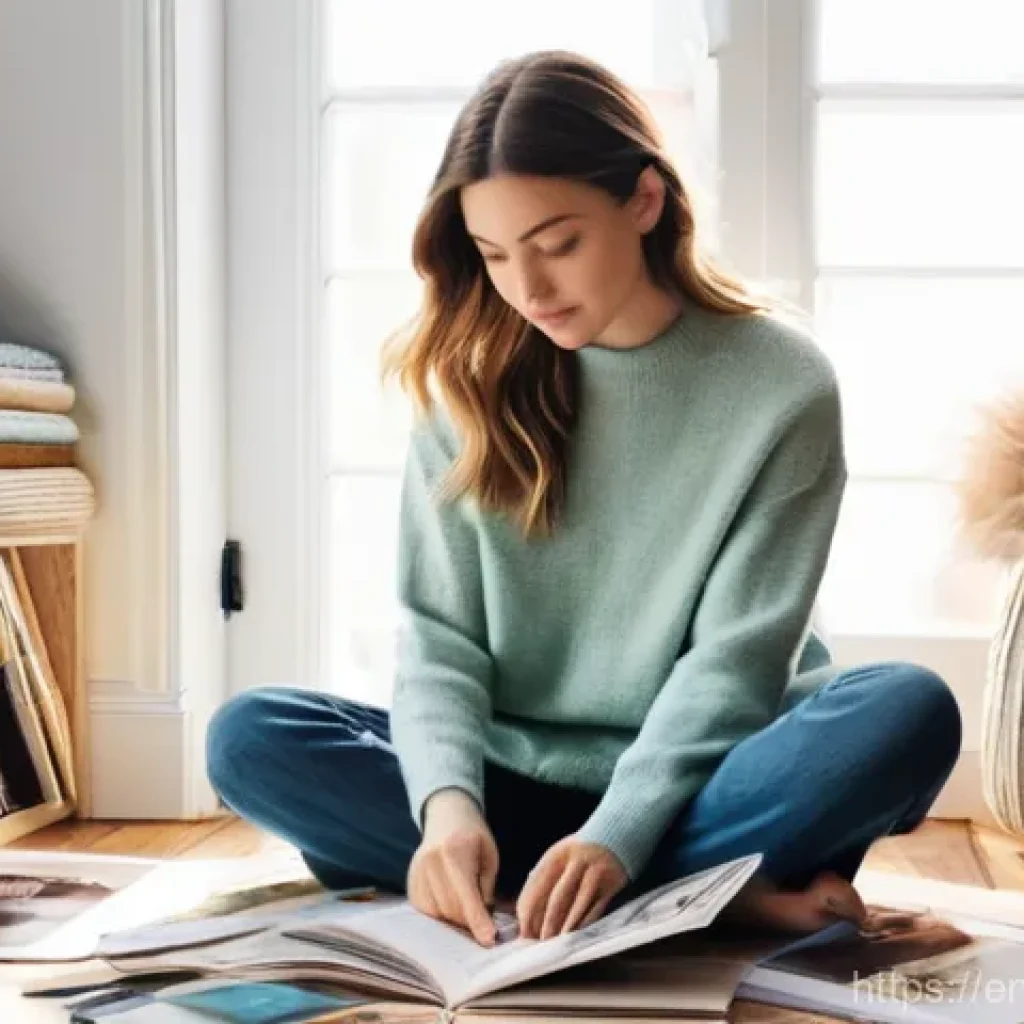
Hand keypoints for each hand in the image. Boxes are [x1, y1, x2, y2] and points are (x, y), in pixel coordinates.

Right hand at [407, 789, 499, 946]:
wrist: (446, 817)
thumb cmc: (473, 837)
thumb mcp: (489, 856)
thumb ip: (486, 888)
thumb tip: (486, 924)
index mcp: (454, 851)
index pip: (466, 895)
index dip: (478, 921)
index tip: (489, 941)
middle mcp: (430, 862)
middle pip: (451, 909)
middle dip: (469, 921)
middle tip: (484, 921)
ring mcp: (417, 873)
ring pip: (437, 914)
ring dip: (455, 920)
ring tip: (468, 909)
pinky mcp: (410, 884)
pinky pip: (426, 912)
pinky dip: (441, 915)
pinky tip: (451, 905)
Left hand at [517, 836, 627, 939]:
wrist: (616, 833)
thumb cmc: (581, 850)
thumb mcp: (561, 853)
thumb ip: (545, 875)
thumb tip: (526, 906)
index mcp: (558, 854)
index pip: (537, 884)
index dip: (528, 908)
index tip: (522, 926)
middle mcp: (576, 863)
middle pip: (557, 898)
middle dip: (545, 923)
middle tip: (537, 942)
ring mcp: (594, 874)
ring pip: (576, 906)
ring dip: (564, 927)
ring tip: (554, 943)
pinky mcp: (610, 885)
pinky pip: (594, 909)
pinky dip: (583, 924)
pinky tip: (574, 935)